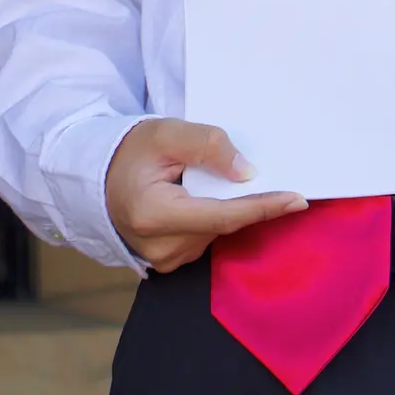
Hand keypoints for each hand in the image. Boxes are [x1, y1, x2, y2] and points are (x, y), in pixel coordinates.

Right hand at [105, 118, 307, 272]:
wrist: (97, 177)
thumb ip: (207, 146)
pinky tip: (205, 196)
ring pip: (217, 231)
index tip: (297, 199)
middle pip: (223, 223)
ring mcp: (164, 260)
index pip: (222, 215)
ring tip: (212, 179)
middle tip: (267, 174)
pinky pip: (206, 236)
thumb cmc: (129, 152)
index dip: (262, 206)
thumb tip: (247, 173)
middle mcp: (160, 247)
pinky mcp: (169, 261)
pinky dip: (214, 216)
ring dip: (228, 206)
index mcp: (154, 216)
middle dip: (248, 200)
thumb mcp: (166, 133)